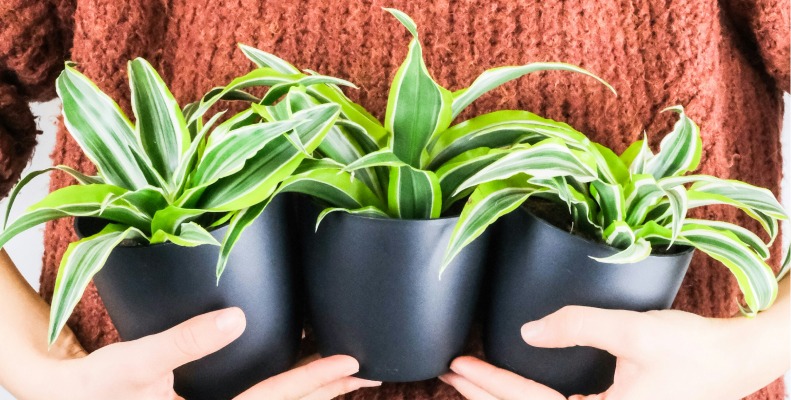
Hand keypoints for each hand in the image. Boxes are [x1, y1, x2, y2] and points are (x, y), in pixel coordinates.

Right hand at [31, 308, 377, 399]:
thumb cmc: (96, 387)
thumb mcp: (135, 363)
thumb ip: (185, 341)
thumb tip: (237, 316)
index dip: (312, 381)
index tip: (350, 363)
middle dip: (328, 391)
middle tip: (367, 372)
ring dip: (315, 393)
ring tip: (349, 376)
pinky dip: (289, 389)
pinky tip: (304, 377)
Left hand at [442, 305, 788, 399]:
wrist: (741, 359)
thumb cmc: (696, 350)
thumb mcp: (633, 332)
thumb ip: (577, 327)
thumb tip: (527, 331)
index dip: (491, 385)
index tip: (459, 366)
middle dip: (487, 394)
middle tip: (451, 371)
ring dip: (505, 396)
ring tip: (471, 377)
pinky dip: (531, 396)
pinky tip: (514, 385)